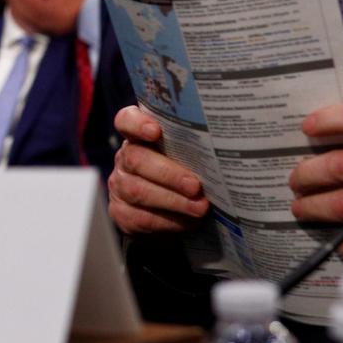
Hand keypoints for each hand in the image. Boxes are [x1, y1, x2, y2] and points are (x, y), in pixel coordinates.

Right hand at [107, 105, 209, 233]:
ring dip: (173, 201)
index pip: (126, 120)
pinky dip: (168, 221)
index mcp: (138, 137)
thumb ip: (193, 149)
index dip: (137, 124)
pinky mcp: (121, 212)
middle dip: (169, 174)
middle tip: (195, 185)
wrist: (167, 209)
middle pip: (136, 159)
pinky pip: (141, 217)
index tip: (155, 131)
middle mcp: (124, 158)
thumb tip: (223, 154)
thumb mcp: (186, 156)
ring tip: (199, 207)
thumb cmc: (183, 172)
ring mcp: (119, 186)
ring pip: (139, 191)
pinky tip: (188, 221)